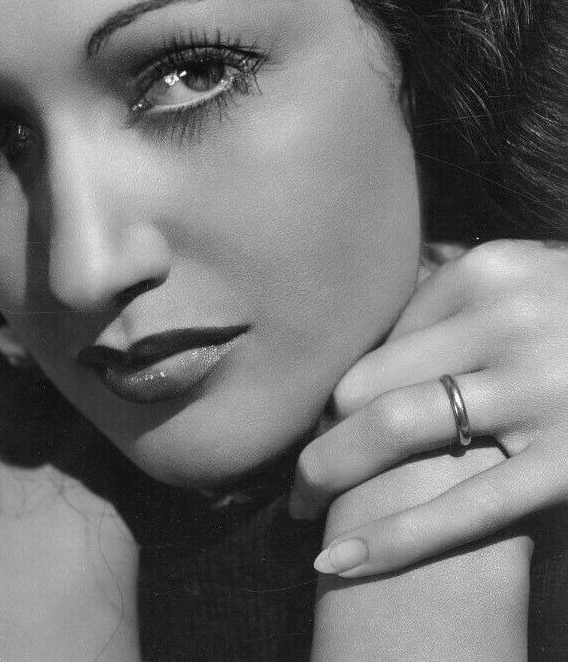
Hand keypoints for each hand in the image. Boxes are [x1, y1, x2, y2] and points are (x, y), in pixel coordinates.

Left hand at [289, 239, 567, 576]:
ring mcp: (539, 393)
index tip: (318, 419)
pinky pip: (465, 507)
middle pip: (370, 379)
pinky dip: (395, 538)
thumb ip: (458, 293)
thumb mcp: (532, 276)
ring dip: (329, 474)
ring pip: (395, 430)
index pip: (377, 335)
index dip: (338, 386)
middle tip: (294, 472)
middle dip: (321, 432)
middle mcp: (504, 323)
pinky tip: (342, 562)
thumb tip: (380, 320)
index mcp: (486, 272)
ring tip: (301, 509)